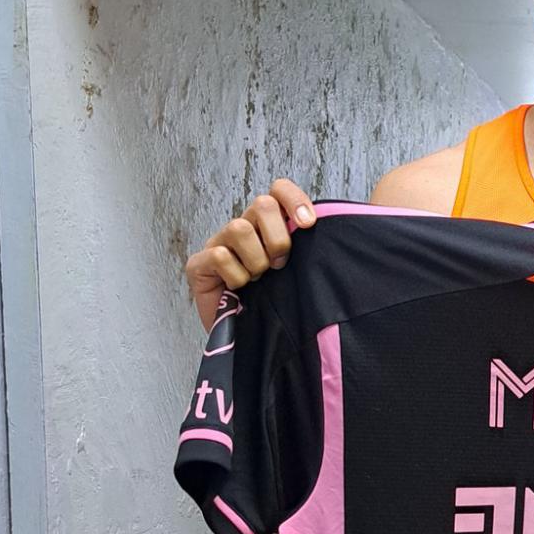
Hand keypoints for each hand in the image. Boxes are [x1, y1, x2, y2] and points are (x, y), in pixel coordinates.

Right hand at [184, 178, 315, 331]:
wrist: (248, 342)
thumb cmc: (274, 307)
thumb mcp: (299, 275)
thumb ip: (311, 250)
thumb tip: (335, 225)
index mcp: (267, 227)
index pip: (278, 191)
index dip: (294, 200)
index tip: (308, 224)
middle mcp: (242, 229)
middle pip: (262, 204)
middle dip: (278, 237)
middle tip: (280, 265)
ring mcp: (218, 244)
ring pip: (239, 228)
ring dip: (257, 260)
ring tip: (258, 280)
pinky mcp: (198, 265)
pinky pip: (220, 255)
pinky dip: (236, 276)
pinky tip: (238, 290)